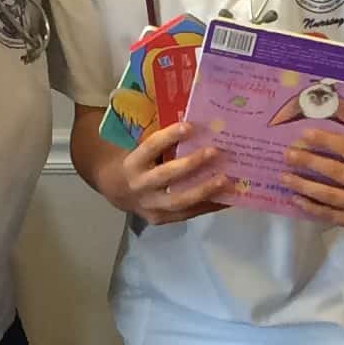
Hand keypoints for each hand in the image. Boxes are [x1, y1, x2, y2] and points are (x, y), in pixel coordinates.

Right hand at [110, 119, 226, 223]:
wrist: (117, 191)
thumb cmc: (136, 162)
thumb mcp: (140, 148)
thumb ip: (162, 141)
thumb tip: (196, 127)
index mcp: (132, 163)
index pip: (150, 147)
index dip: (169, 137)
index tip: (190, 126)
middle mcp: (139, 186)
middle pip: (166, 175)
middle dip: (191, 164)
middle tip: (215, 152)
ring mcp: (150, 206)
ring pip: (179, 201)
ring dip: (204, 190)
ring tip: (226, 180)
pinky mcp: (160, 218)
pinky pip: (187, 214)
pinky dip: (208, 206)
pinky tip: (226, 198)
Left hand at [285, 129, 343, 232]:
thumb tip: (316, 141)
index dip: (326, 141)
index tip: (305, 134)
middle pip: (336, 172)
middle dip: (309, 161)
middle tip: (288, 154)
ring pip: (328, 195)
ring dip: (303, 185)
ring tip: (284, 177)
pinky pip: (328, 214)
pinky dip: (310, 206)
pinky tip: (296, 198)